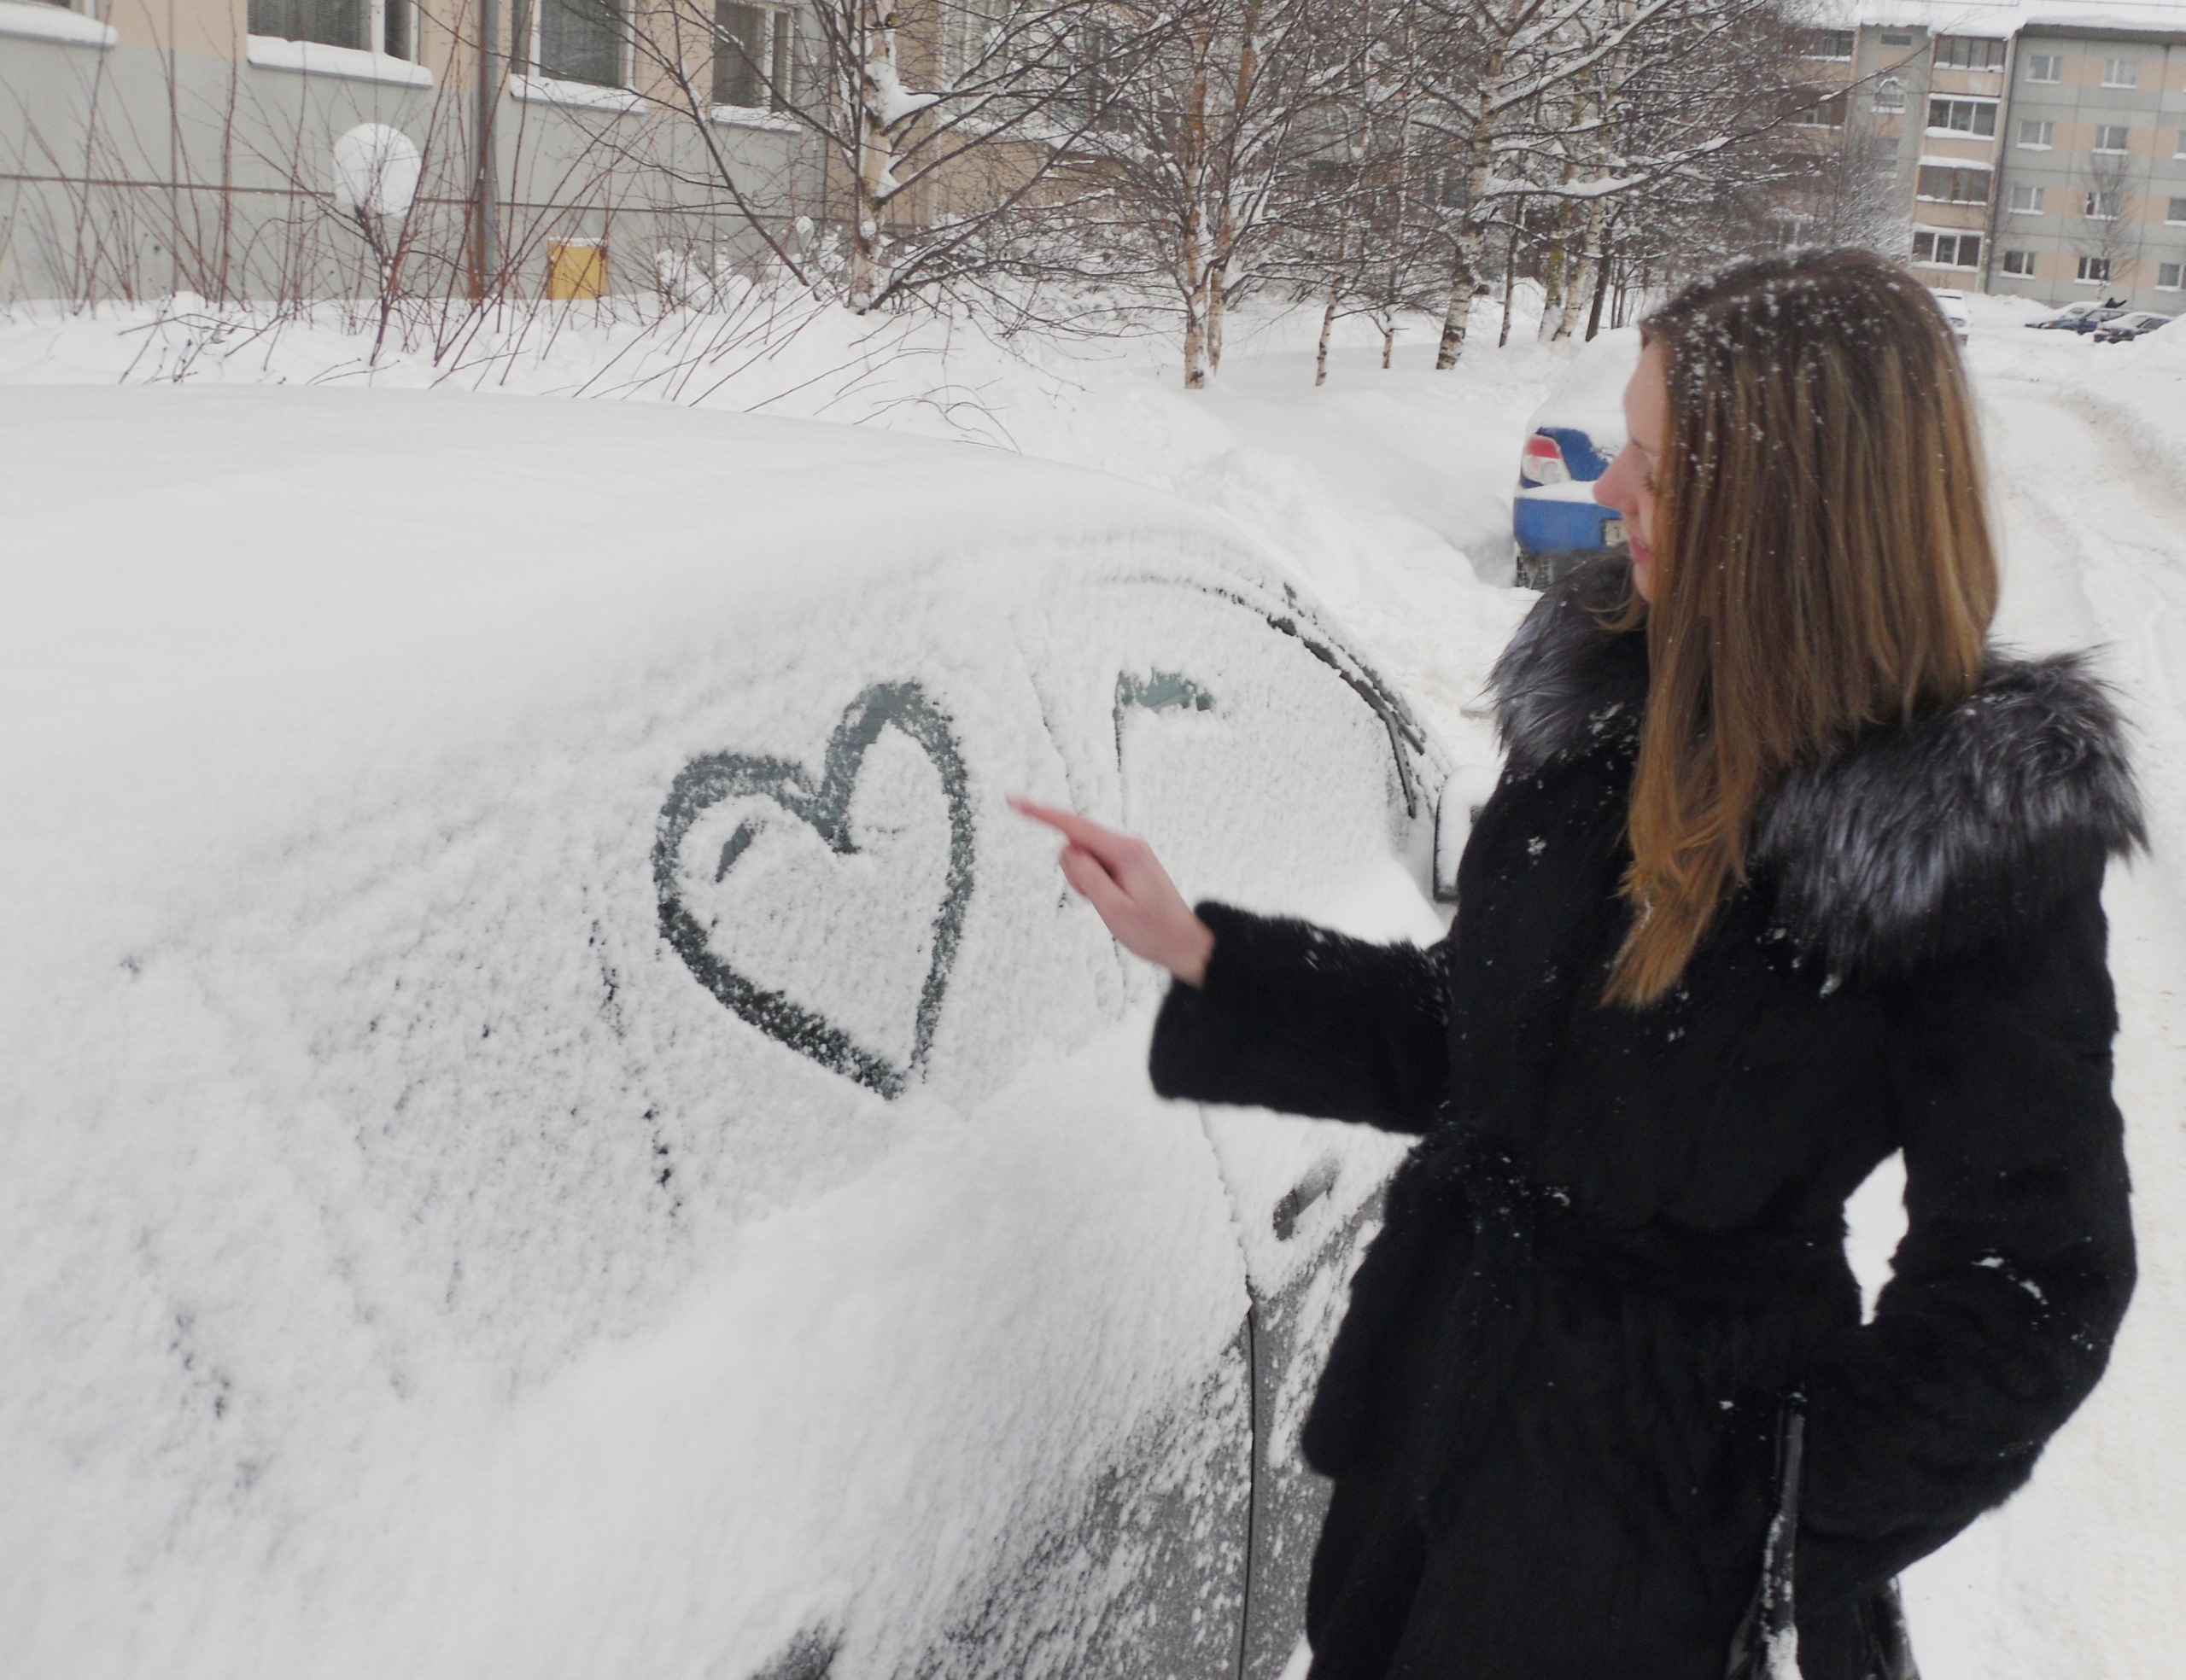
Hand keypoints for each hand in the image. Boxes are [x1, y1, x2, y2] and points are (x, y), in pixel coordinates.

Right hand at [1009, 797, 1215, 986]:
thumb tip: (1069, 850)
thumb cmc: (1152, 931)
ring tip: (1109, 903)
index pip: (1074, 827)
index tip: (1014, 801)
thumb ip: (1088, 878)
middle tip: (1098, 900)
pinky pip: (1092, 864)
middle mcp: (1126, 844)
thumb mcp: (1114, 910)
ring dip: (1083, 880)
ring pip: (1081, 855)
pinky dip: (1091, 882)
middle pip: (1075, 843)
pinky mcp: (1124, 862)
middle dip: (1074, 872)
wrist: (1183, 943)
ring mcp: (1126, 852)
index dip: (1040, 814)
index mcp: (1125, 851)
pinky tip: (1111, 899)